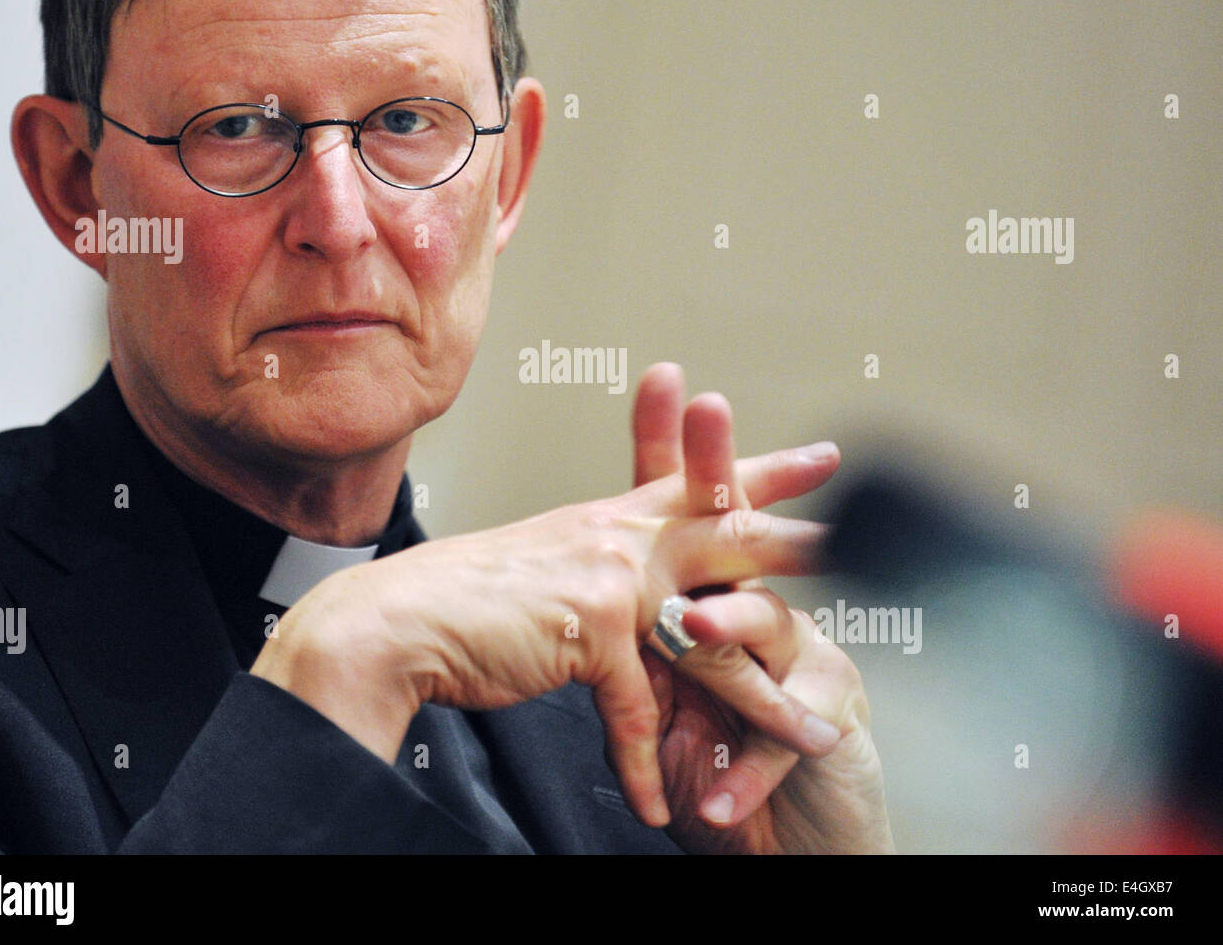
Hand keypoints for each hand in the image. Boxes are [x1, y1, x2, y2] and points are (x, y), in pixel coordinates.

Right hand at [251, 431, 834, 828]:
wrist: (399, 619)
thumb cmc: (465, 601)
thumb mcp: (546, 567)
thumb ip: (598, 573)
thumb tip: (632, 595)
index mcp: (610, 519)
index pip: (700, 484)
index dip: (761, 467)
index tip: (816, 455)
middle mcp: (618, 536)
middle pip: (730, 535)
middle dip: (799, 539)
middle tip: (859, 539)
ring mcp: (611, 577)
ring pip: (713, 641)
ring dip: (765, 704)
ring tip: (818, 735)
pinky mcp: (592, 629)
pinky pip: (638, 710)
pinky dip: (647, 766)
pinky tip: (659, 804)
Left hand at [632, 363, 893, 852]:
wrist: (787, 845)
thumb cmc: (720, 767)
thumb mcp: (668, 706)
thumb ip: (642, 655)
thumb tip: (590, 621)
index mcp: (716, 602)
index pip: (689, 514)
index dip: (676, 450)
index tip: (664, 382)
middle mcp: (763, 617)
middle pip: (739, 532)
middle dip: (721, 472)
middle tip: (705, 411)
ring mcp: (802, 662)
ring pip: (767, 626)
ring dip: (728, 630)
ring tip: (693, 629)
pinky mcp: (828, 725)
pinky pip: (784, 737)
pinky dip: (745, 769)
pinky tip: (719, 792)